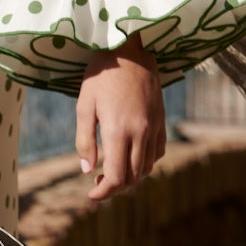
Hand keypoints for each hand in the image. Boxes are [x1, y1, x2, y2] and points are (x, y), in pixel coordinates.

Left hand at [75, 33, 165, 202]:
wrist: (130, 49)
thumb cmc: (101, 74)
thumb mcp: (84, 104)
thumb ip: (85, 139)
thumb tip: (87, 170)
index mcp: (119, 130)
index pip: (117, 177)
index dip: (104, 192)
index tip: (91, 196)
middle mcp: (141, 133)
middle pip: (133, 177)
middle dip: (115, 186)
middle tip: (97, 183)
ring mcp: (154, 128)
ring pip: (146, 167)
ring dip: (130, 176)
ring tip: (111, 171)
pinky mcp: (161, 121)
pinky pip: (156, 153)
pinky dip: (144, 162)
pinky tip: (130, 155)